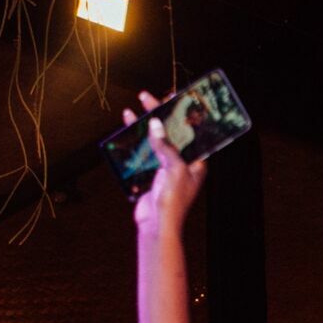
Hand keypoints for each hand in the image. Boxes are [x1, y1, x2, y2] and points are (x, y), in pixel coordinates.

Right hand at [126, 90, 209, 233]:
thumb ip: (165, 146)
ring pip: (154, 141)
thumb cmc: (173, 201)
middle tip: (145, 97)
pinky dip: (136, 142)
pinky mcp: (151, 174)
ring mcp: (165, 168)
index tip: (168, 97)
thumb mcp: (174, 169)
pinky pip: (144, 153)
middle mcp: (182, 162)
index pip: (187, 131)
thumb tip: (156, 124)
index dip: (178, 113)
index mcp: (195, 161)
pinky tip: (127, 130)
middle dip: (157, 115)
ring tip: (132, 111)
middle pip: (169, 133)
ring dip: (144, 127)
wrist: (156, 225)